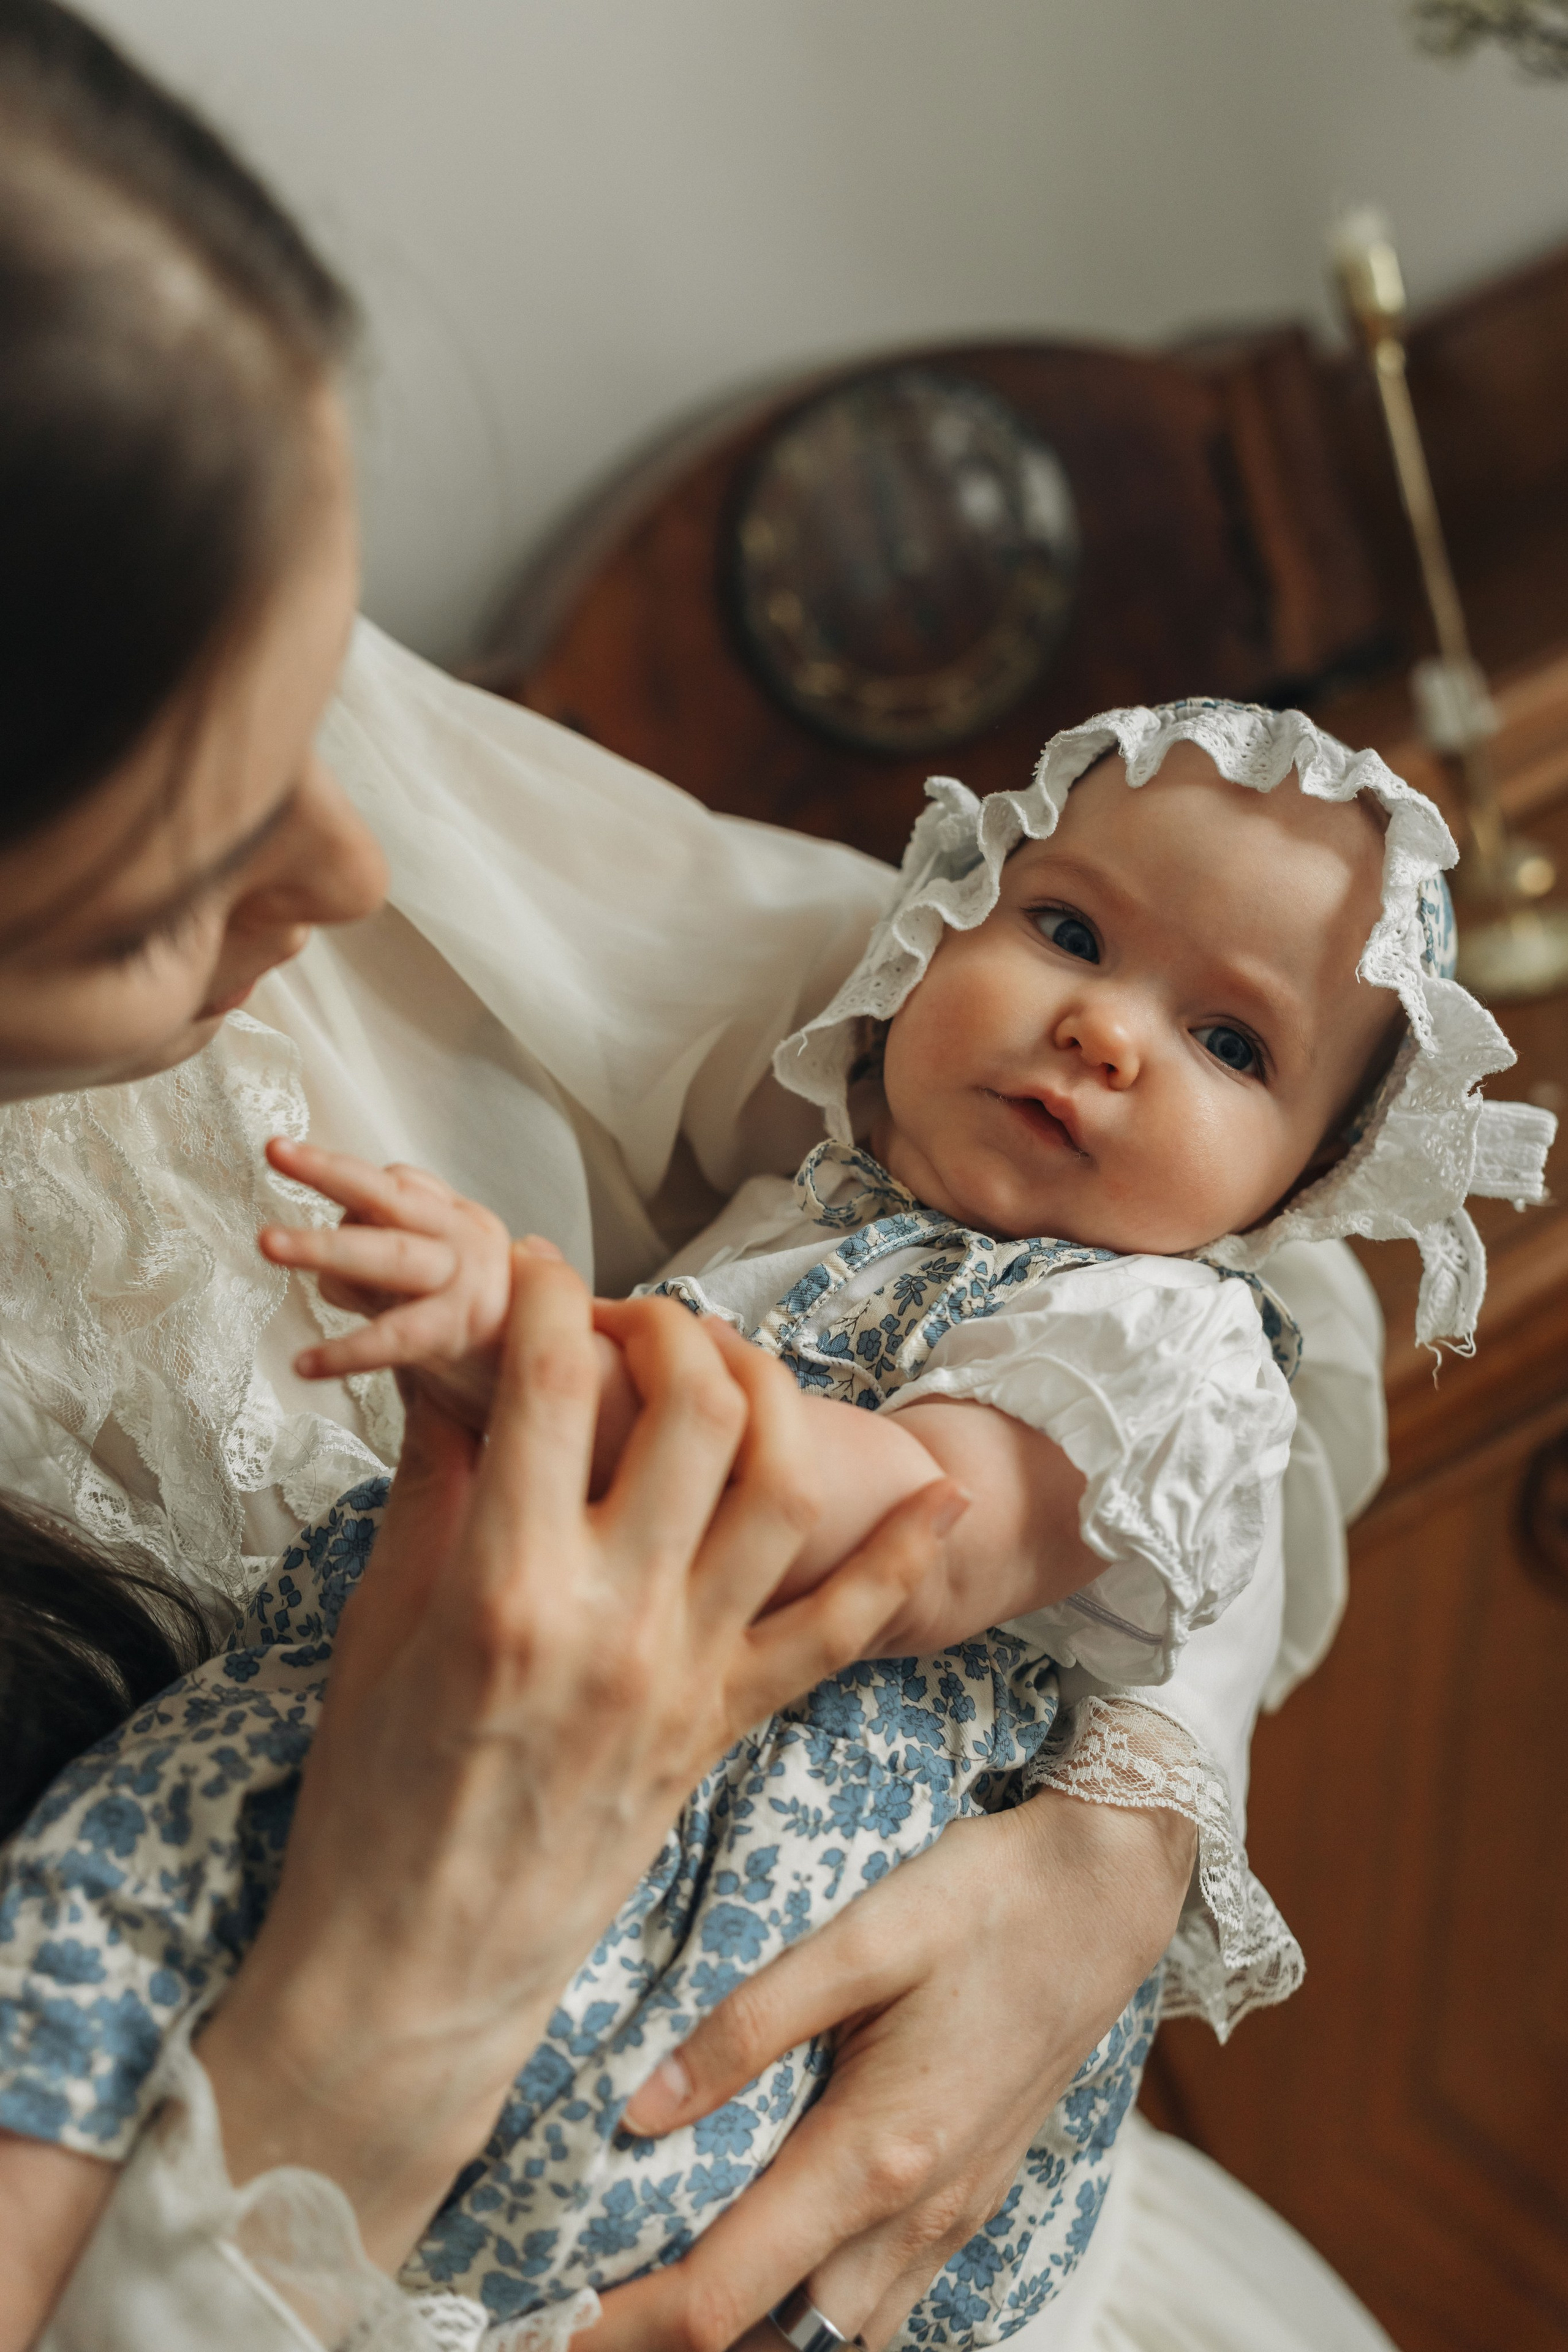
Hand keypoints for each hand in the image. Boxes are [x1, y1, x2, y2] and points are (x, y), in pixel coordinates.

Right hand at [197, 1253, 965, 2273]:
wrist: (421, 1966)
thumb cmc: (375, 1797)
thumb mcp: (381, 1621)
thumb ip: (434, 1483)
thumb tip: (450, 1371)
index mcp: (506, 1584)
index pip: (554, 1383)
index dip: (549, 1293)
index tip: (538, 1267)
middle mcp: (615, 1617)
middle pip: (693, 1410)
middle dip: (668, 1325)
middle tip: (629, 1313)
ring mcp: (686, 1673)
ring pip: (780, 1490)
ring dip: (772, 1397)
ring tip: (732, 1360)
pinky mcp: (725, 1724)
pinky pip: (837, 1631)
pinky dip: (903, 1561)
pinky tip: (943, 1494)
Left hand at [259, 1135, 514, 1423]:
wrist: (556, 1375)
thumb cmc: (483, 1328)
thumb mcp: (438, 1278)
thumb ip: (388, 1257)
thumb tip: (326, 1255)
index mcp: (457, 1219)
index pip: (399, 1184)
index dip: (347, 1183)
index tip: (304, 1177)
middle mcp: (464, 1238)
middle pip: (388, 1196)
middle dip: (328, 1171)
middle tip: (275, 1151)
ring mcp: (464, 1281)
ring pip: (387, 1254)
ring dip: (323, 1247)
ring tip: (268, 1243)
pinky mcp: (459, 1330)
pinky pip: (393, 1337)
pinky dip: (346, 1352)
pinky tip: (304, 1364)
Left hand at [586, 1792, 1195, 2351]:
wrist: (1108, 1899)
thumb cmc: (985, 1901)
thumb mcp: (861, 1936)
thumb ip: (747, 2027)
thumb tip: (640, 2111)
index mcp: (874, 2154)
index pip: (723, 2294)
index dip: (622, 2327)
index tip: (548, 2321)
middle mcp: (916, 2212)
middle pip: (774, 2346)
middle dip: (675, 2347)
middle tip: (590, 2314)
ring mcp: (954, 2215)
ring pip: (837, 2340)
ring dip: (748, 2338)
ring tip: (662, 2300)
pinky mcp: (973, 2197)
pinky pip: (883, 2306)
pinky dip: (814, 2317)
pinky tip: (772, 2266)